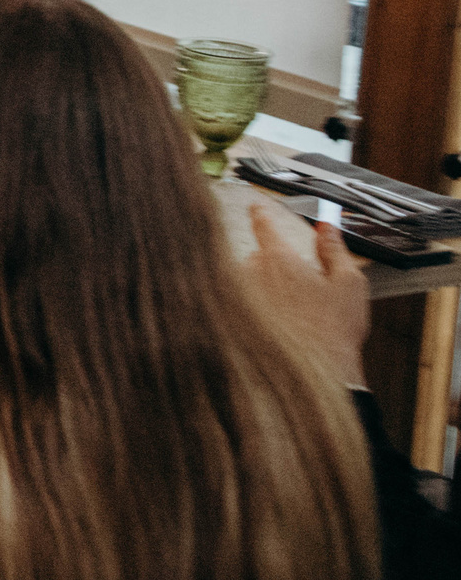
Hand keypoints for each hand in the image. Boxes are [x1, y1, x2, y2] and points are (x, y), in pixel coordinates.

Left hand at [244, 203, 368, 387]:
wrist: (315, 373)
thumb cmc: (334, 331)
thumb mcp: (348, 284)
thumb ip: (334, 250)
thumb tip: (327, 227)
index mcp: (278, 259)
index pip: (264, 226)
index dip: (261, 214)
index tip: (256, 206)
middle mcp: (251, 271)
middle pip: (259, 259)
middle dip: (277, 272)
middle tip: (302, 301)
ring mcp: (237, 293)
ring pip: (249, 282)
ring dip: (264, 292)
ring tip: (291, 320)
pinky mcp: (230, 314)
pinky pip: (238, 303)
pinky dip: (251, 310)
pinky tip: (272, 328)